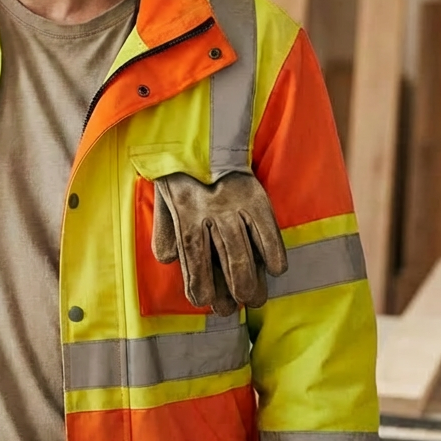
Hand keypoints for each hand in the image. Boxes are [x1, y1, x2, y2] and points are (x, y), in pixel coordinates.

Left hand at [153, 170, 287, 314]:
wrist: (200, 133)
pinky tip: (276, 269)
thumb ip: (164, 231)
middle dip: (230, 288)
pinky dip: (273, 250)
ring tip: (254, 298)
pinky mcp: (255, 195)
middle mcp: (209, 210)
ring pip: (244, 248)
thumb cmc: (180, 173)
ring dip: (251, 278)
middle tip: (234, 307)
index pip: (192, 256)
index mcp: (184, 212)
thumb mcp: (164, 199)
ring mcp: (234, 203)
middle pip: (222, 256)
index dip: (198, 283)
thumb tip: (168, 260)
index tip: (204, 301)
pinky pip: (267, 228)